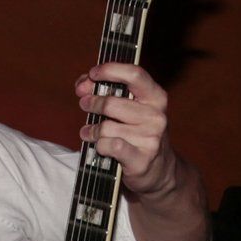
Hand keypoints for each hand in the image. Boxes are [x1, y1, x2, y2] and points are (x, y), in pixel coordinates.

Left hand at [74, 62, 180, 196]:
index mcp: (156, 98)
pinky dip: (100, 145)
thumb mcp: (130, 108)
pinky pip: (110, 145)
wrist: (158, 171)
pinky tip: (99, 146)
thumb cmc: (138, 134)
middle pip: (112, 103)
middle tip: (84, 104)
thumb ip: (107, 91)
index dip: (110, 70)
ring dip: (92, 130)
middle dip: (92, 103)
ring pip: (106, 127)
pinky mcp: (141, 159)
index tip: (93, 73)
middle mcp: (156, 116)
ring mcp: (150, 139)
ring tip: (90, 133)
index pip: (134, 74)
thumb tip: (83, 84)